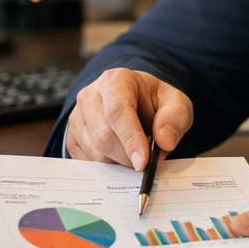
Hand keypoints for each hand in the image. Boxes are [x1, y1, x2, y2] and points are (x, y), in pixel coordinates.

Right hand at [65, 69, 192, 169]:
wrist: (136, 103)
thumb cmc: (154, 102)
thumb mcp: (176, 103)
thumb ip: (175, 118)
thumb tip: (164, 142)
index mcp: (116, 80)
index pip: (118, 112)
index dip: (130, 139)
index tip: (143, 162)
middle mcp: (90, 95)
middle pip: (103, 136)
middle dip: (128, 157)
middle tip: (147, 161)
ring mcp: (77, 116)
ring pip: (95, 152)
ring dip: (119, 163)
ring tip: (134, 151)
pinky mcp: (71, 137)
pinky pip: (87, 161)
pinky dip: (107, 167)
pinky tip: (120, 155)